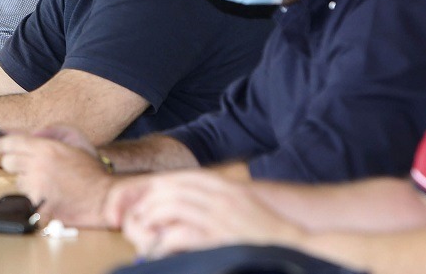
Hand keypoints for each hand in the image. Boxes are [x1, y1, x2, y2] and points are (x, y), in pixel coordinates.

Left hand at [0, 130, 114, 227]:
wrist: (101, 198)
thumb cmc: (90, 169)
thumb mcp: (76, 137)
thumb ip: (52, 129)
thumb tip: (31, 135)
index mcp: (46, 148)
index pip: (10, 142)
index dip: (1, 143)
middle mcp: (37, 166)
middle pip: (7, 162)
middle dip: (14, 161)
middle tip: (27, 163)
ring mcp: (35, 188)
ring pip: (16, 181)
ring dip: (26, 180)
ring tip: (46, 181)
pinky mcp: (36, 205)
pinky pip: (24, 197)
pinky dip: (33, 196)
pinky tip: (48, 194)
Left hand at [119, 171, 302, 259]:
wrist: (293, 244)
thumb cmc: (265, 230)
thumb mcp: (240, 204)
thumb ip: (216, 199)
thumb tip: (187, 204)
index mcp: (224, 186)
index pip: (180, 177)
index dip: (155, 185)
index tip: (139, 197)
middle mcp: (220, 196)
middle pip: (171, 188)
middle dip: (146, 200)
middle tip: (133, 216)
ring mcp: (220, 216)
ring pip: (171, 206)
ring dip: (151, 217)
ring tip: (142, 231)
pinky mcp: (219, 237)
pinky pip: (182, 234)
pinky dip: (164, 240)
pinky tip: (158, 248)